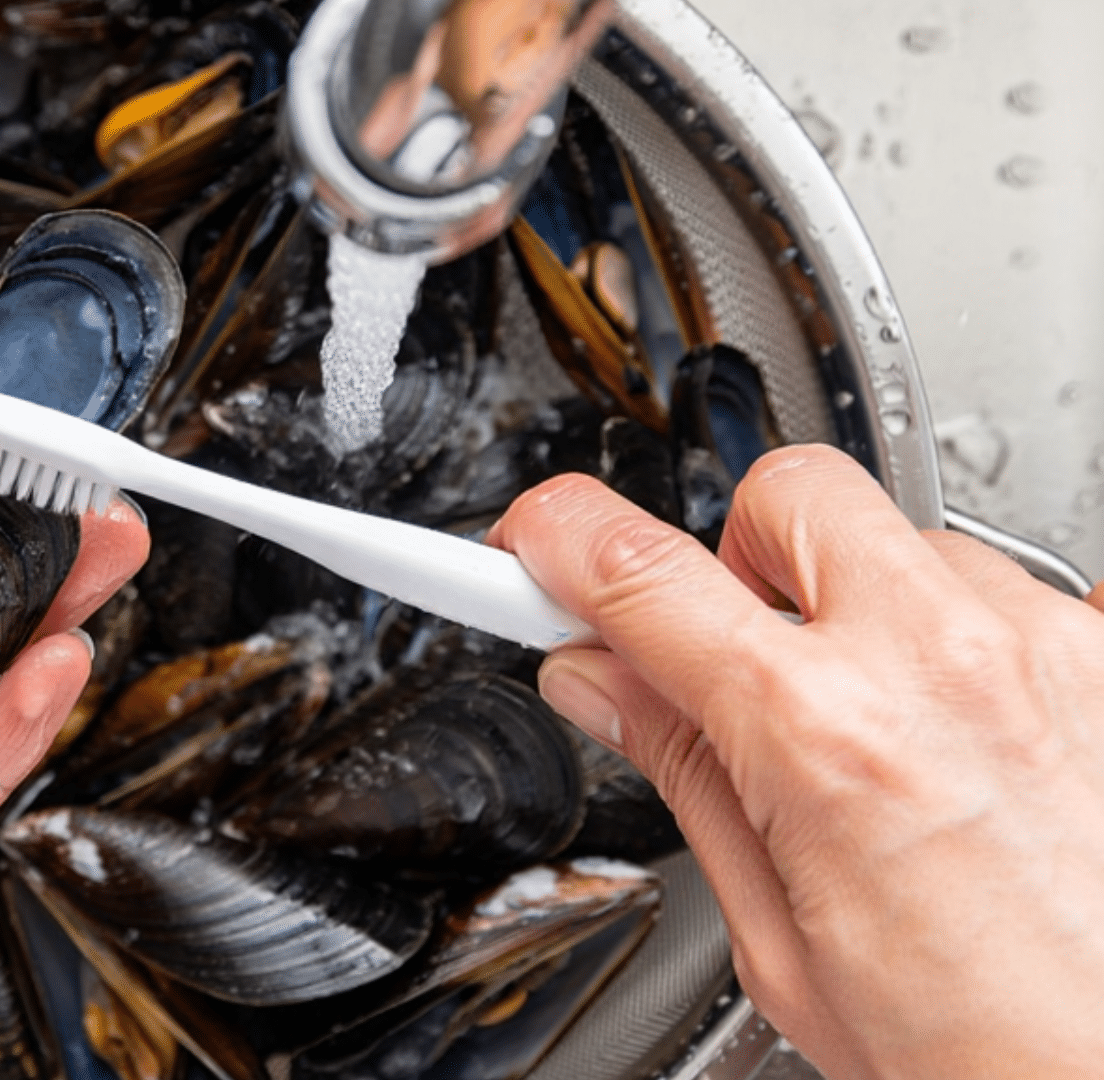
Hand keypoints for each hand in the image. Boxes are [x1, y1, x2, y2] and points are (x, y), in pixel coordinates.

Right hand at [490, 445, 1103, 1079]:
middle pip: (786, 494)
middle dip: (734, 557)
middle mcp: (943, 663)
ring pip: (908, 541)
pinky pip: (1017, 593)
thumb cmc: (997, 1061)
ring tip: (880, 732)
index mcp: (822, 738)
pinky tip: (970, 748)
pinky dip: (969, 648)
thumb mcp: (784, 946)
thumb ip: (690, 780)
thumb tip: (604, 685)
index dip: (548, 543)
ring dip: (864, 609)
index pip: (636, 574)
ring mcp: (1051, 648)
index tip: (520, 548)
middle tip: (736, 654)